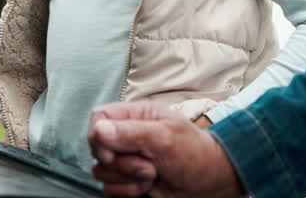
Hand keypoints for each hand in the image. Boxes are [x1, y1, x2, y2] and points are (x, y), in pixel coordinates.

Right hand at [88, 101, 241, 197]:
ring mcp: (126, 160)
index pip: (98, 117)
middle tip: (149, 164)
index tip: (112, 151)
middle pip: (97, 147)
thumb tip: (98, 129)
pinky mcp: (126, 181)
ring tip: (153, 174)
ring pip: (101, 170)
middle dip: (121, 162)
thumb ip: (130, 132)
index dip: (99, 135)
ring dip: (127, 178)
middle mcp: (127, 136)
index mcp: (135, 115)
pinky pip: (109, 188)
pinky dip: (127, 191)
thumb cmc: (194, 154)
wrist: (209, 183)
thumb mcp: (165, 137)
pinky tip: (147, 187)